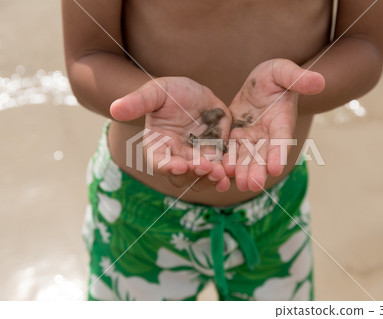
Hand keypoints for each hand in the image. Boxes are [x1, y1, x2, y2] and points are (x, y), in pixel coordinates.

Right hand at [110, 77, 231, 191]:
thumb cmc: (170, 92)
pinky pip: (219, 170)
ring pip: (202, 178)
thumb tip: (114, 108)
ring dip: (210, 179)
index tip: (178, 165)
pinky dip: (224, 175)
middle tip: (206, 168)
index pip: (159, 162)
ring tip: (221, 175)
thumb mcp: (155, 92)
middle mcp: (176, 157)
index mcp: (158, 146)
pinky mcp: (215, 156)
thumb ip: (138, 102)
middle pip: (183, 175)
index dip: (167, 166)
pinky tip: (231, 176)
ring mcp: (197, 158)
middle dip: (194, 174)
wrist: (195, 93)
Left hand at [223, 59, 324, 191]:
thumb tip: (320, 81)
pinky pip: (230, 151)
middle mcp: (267, 134)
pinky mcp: (236, 137)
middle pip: (264, 155)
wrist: (259, 83)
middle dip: (258, 170)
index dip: (278, 153)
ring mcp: (251, 138)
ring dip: (242, 171)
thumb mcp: (284, 71)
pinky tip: (220, 170)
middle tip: (252, 184)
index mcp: (282, 120)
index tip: (275, 168)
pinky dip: (227, 161)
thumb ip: (299, 78)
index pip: (282, 139)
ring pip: (247, 157)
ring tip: (238, 183)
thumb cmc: (275, 75)